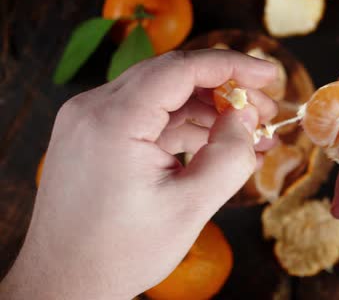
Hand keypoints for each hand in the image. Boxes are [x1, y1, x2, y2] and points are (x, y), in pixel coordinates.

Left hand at [0, 50, 277, 299]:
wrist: (65, 281)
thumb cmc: (121, 252)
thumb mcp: (189, 207)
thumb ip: (229, 156)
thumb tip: (248, 118)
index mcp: (113, 121)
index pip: (181, 69)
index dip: (232, 65)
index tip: (269, 75)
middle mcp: (94, 109)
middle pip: (172, 78)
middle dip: (225, 91)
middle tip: (265, 114)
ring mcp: (90, 121)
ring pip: (163, 98)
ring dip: (208, 111)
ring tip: (250, 136)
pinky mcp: (95, 136)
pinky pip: (148, 119)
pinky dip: (185, 128)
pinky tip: (218, 146)